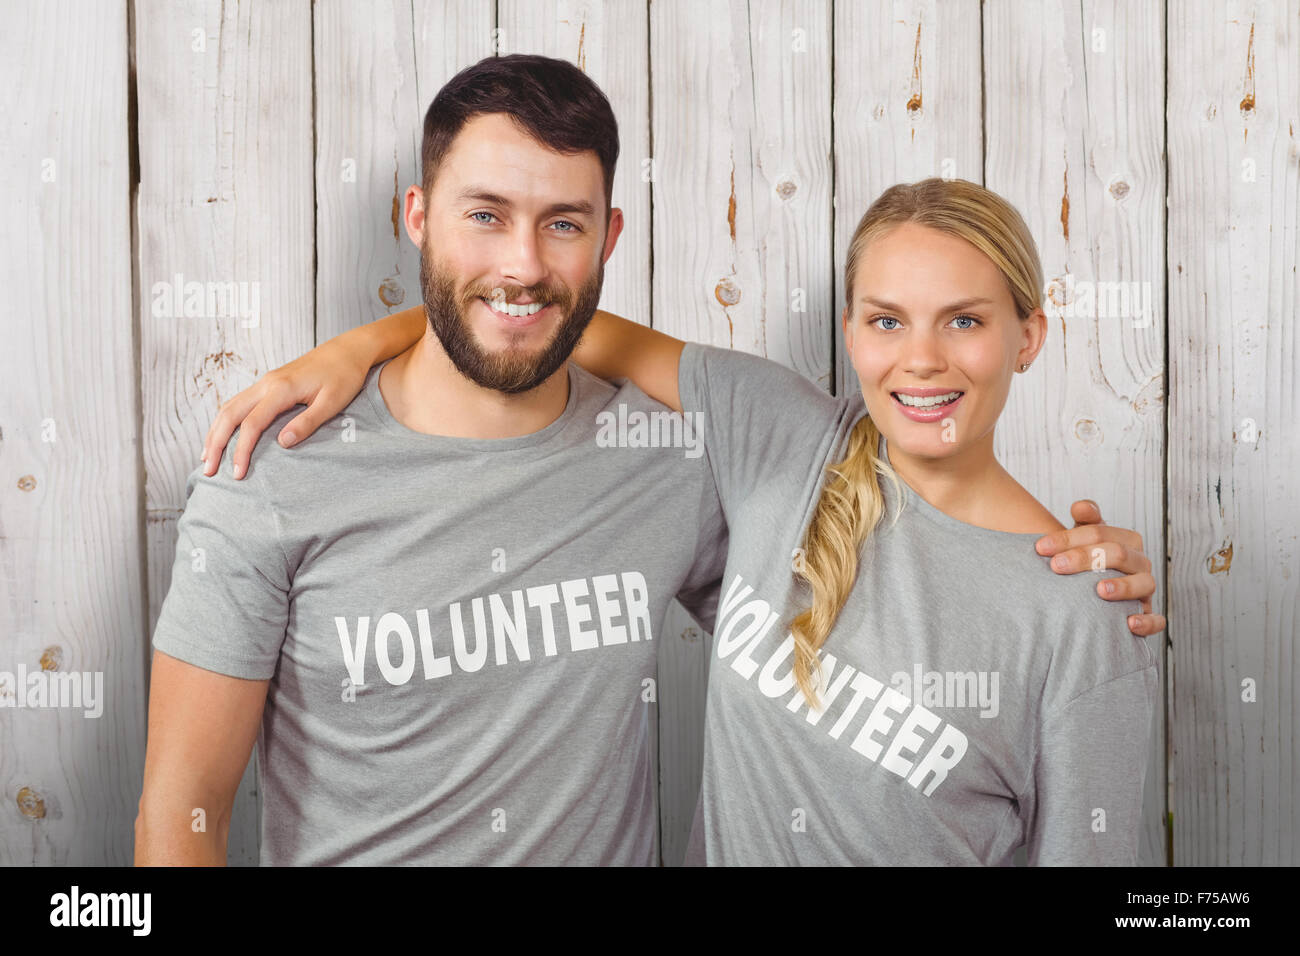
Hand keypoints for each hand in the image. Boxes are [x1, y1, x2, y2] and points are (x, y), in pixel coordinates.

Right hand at [200, 341, 370, 479]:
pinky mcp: (269, 384)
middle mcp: (267, 384)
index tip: (237, 473)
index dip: (241, 450)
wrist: (348, 349)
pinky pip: (239, 402)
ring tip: (206, 457)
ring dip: (215, 431)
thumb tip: (282, 444)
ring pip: (229, 406)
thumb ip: (307, 423)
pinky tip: (223, 434)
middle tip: (207, 471)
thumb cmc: (344, 375)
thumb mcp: (333, 402)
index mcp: (282, 389)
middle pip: (229, 414)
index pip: (252, 423)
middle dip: (215, 443)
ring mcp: (266, 382)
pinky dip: (226, 420)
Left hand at [1035, 500, 1166, 637]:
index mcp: (1125, 540)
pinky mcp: (1147, 614)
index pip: (1099, 533)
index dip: (1069, 538)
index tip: (1040, 548)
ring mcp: (1145, 588)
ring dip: (1123, 586)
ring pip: (1145, 583)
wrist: (1095, 593)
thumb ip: (1084, 521)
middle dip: (1086, 558)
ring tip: (1100, 590)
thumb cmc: (1089, 562)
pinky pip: (1156, 620)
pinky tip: (1129, 623)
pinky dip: (1147, 622)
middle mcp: (1139, 562)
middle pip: (1119, 554)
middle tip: (1057, 566)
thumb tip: (1080, 506)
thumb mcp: (1085, 539)